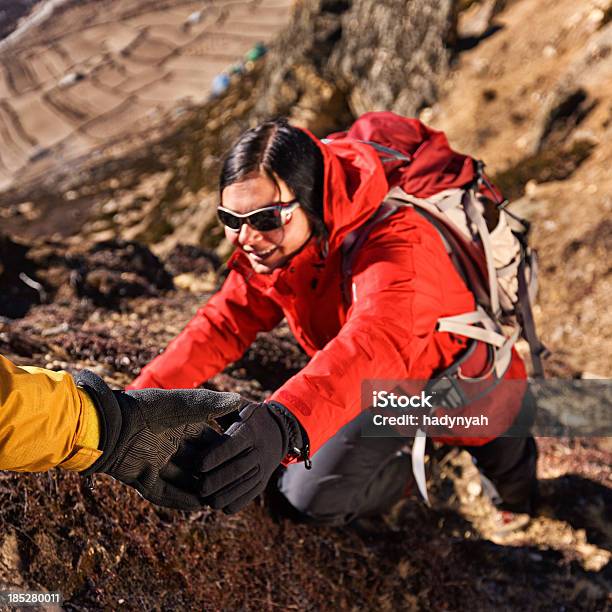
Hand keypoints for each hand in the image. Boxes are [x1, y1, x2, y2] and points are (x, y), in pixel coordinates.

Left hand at [74, 370, 243, 509]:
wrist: (108, 424)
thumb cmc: (145, 408)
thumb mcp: (182, 404)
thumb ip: (209, 404)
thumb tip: (239, 399)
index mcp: (178, 425)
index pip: (207, 439)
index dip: (223, 449)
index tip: (242, 457)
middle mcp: (168, 444)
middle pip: (196, 462)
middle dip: (213, 472)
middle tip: (234, 483)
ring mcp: (154, 462)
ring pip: (182, 480)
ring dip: (199, 489)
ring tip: (220, 498)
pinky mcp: (141, 478)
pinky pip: (164, 494)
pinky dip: (180, 500)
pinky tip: (198, 505)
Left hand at [199, 402, 307, 513]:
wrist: (278, 432)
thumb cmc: (248, 418)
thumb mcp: (239, 407)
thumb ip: (221, 407)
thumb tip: (200, 404)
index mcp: (250, 430)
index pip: (233, 444)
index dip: (216, 455)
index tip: (198, 464)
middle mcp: (259, 450)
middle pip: (238, 467)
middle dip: (218, 479)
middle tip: (200, 487)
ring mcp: (264, 467)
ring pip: (245, 484)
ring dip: (226, 494)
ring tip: (207, 501)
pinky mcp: (263, 481)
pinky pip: (251, 494)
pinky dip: (237, 502)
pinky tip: (222, 507)